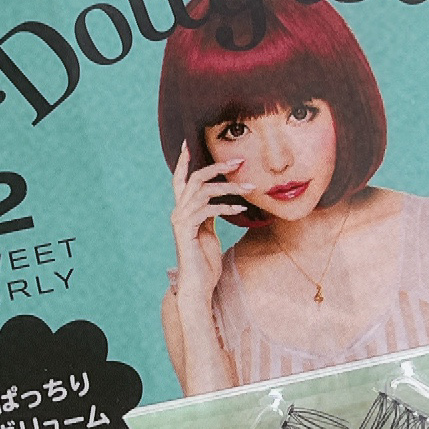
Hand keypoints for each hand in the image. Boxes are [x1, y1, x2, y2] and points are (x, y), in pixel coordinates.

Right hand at [168, 142, 246, 313]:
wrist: (199, 285)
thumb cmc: (206, 262)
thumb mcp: (210, 232)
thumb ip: (211, 214)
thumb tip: (221, 201)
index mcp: (183, 210)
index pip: (180, 180)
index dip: (183, 162)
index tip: (189, 143)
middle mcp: (178, 212)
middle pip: (195, 178)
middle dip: (217, 166)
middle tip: (239, 160)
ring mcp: (180, 220)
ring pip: (204, 190)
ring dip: (229, 187)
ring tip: (250, 187)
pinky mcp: (186, 230)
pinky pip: (208, 209)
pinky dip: (227, 206)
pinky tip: (242, 208)